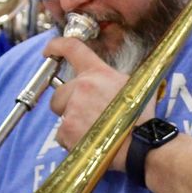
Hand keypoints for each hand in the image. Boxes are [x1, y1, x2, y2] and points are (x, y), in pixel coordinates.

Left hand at [45, 37, 150, 170]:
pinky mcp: (68, 129)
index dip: (57, 46)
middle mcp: (83, 86)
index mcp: (99, 73)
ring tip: (92, 132)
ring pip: (61, 113)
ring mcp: (73, 107)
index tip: (49, 51)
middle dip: (68, 103)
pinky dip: (72, 141)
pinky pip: (62, 135)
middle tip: (86, 116)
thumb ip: (117, 80)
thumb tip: (115, 79)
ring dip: (71, 122)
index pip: (73, 48)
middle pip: (60, 91)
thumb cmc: (142, 120)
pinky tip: (90, 143)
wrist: (140, 146)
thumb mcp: (137, 88)